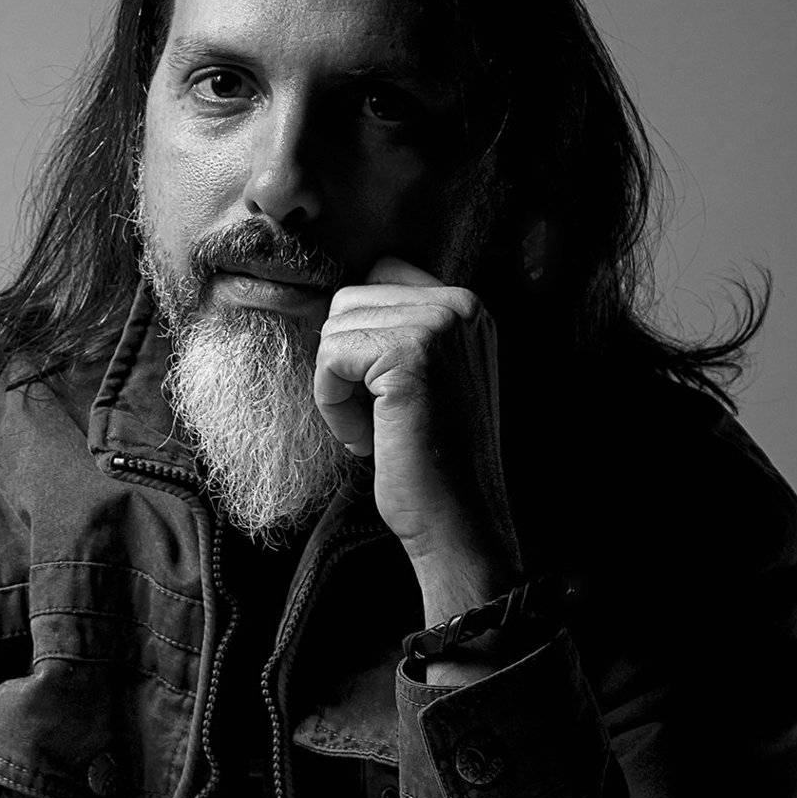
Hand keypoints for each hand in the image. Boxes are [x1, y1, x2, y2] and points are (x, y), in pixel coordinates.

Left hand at [314, 255, 520, 615]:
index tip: (380, 390)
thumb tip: (329, 300)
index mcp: (468, 306)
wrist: (459, 523)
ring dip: (338, 386)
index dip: (360, 334)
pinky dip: (332, 404)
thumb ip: (398, 330)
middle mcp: (461, 304)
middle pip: (350, 299)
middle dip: (346, 363)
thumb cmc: (432, 458)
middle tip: (380, 419)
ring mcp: (438, 325)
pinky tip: (367, 439)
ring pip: (334, 327)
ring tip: (378, 429)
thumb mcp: (427, 376)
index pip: (378, 274)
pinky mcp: (408, 355)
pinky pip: (330, 358)